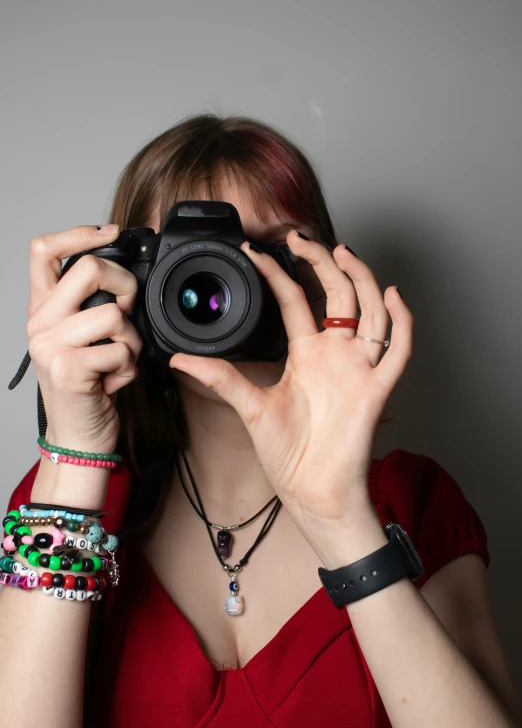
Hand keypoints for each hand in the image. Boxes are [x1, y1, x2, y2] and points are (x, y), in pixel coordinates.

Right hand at [27, 224, 142, 453]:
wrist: (78, 435)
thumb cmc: (88, 386)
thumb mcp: (84, 339)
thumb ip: (93, 306)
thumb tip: (126, 277)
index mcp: (43, 309)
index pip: (44, 250)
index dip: (78, 233)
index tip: (109, 233)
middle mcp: (39, 322)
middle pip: (90, 269)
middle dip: (125, 286)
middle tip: (128, 313)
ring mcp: (50, 345)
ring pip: (114, 315)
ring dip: (131, 342)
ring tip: (118, 361)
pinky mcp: (67, 368)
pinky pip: (120, 351)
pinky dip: (129, 369)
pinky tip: (113, 382)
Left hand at [169, 231, 412, 529]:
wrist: (311, 490)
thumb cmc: (288, 453)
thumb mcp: (250, 407)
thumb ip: (220, 378)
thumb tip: (179, 359)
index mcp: (306, 354)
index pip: (295, 300)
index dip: (278, 273)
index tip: (256, 251)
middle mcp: (333, 354)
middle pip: (336, 294)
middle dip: (322, 262)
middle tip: (302, 238)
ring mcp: (357, 368)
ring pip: (369, 311)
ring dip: (361, 279)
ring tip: (343, 253)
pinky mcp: (376, 389)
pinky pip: (397, 351)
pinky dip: (401, 322)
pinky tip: (391, 296)